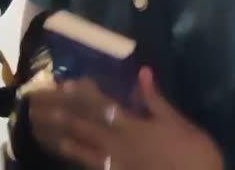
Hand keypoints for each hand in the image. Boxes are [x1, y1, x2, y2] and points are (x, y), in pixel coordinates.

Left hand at [27, 68, 222, 169]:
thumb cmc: (195, 155)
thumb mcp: (180, 124)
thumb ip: (157, 101)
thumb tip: (143, 73)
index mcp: (133, 127)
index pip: (101, 107)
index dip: (82, 95)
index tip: (64, 84)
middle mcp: (118, 145)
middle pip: (84, 128)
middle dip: (61, 115)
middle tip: (39, 106)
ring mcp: (117, 165)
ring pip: (83, 151)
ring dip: (62, 138)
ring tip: (42, 130)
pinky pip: (94, 168)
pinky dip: (79, 160)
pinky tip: (67, 154)